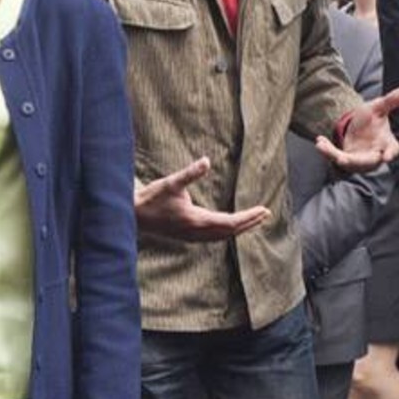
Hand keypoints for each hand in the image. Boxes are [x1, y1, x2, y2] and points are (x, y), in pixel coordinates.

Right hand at [134, 158, 270, 241]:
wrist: (133, 215)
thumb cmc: (151, 198)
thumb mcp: (171, 182)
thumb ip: (190, 173)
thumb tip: (206, 161)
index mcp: (197, 221)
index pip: (231, 222)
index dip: (249, 217)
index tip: (264, 210)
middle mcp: (197, 232)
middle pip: (230, 231)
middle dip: (249, 223)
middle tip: (266, 214)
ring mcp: (192, 237)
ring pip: (222, 236)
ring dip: (239, 228)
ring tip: (253, 220)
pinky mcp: (187, 236)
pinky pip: (214, 237)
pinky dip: (226, 232)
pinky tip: (229, 227)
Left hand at [316, 87, 398, 171]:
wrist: (359, 126)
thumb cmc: (373, 119)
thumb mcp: (379, 108)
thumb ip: (390, 101)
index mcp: (387, 143)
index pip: (392, 149)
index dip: (390, 153)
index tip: (387, 157)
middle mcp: (375, 155)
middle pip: (368, 161)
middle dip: (356, 162)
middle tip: (342, 159)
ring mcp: (360, 160)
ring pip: (349, 161)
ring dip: (335, 155)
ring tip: (322, 146)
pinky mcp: (347, 159)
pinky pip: (336, 156)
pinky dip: (327, 150)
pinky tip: (319, 141)